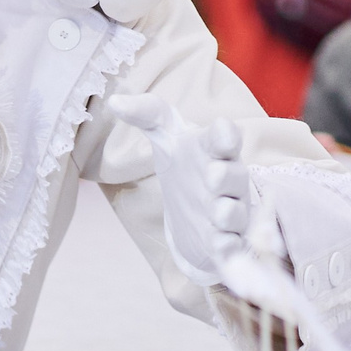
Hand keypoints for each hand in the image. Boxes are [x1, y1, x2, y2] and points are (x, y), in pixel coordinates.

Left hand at [107, 93, 261, 286]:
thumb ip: (146, 113)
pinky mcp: (229, 240)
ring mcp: (231, 211)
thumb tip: (114, 100)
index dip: (225, 136)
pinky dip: (230, 248)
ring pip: (236, 213)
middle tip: (211, 176)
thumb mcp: (166, 137)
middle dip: (226, 176)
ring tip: (217, 213)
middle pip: (234, 176)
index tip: (221, 135)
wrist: (197, 209)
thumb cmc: (185, 165)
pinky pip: (234, 245)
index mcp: (215, 150)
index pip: (225, 137)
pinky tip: (222, 250)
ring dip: (228, 213)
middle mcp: (229, 179)